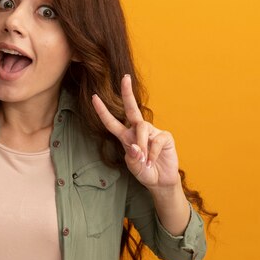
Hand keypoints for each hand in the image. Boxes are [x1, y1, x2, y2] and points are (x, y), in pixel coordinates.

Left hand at [91, 74, 179, 188]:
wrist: (161, 181)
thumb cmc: (145, 172)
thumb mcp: (134, 168)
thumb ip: (132, 158)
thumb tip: (135, 147)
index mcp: (126, 137)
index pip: (112, 122)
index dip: (102, 111)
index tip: (94, 97)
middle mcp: (138, 131)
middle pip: (131, 109)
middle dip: (127, 93)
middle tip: (125, 78)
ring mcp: (152, 132)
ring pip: (142, 128)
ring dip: (141, 145)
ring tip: (144, 161)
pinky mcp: (165, 137)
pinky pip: (156, 140)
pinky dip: (152, 153)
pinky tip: (151, 161)